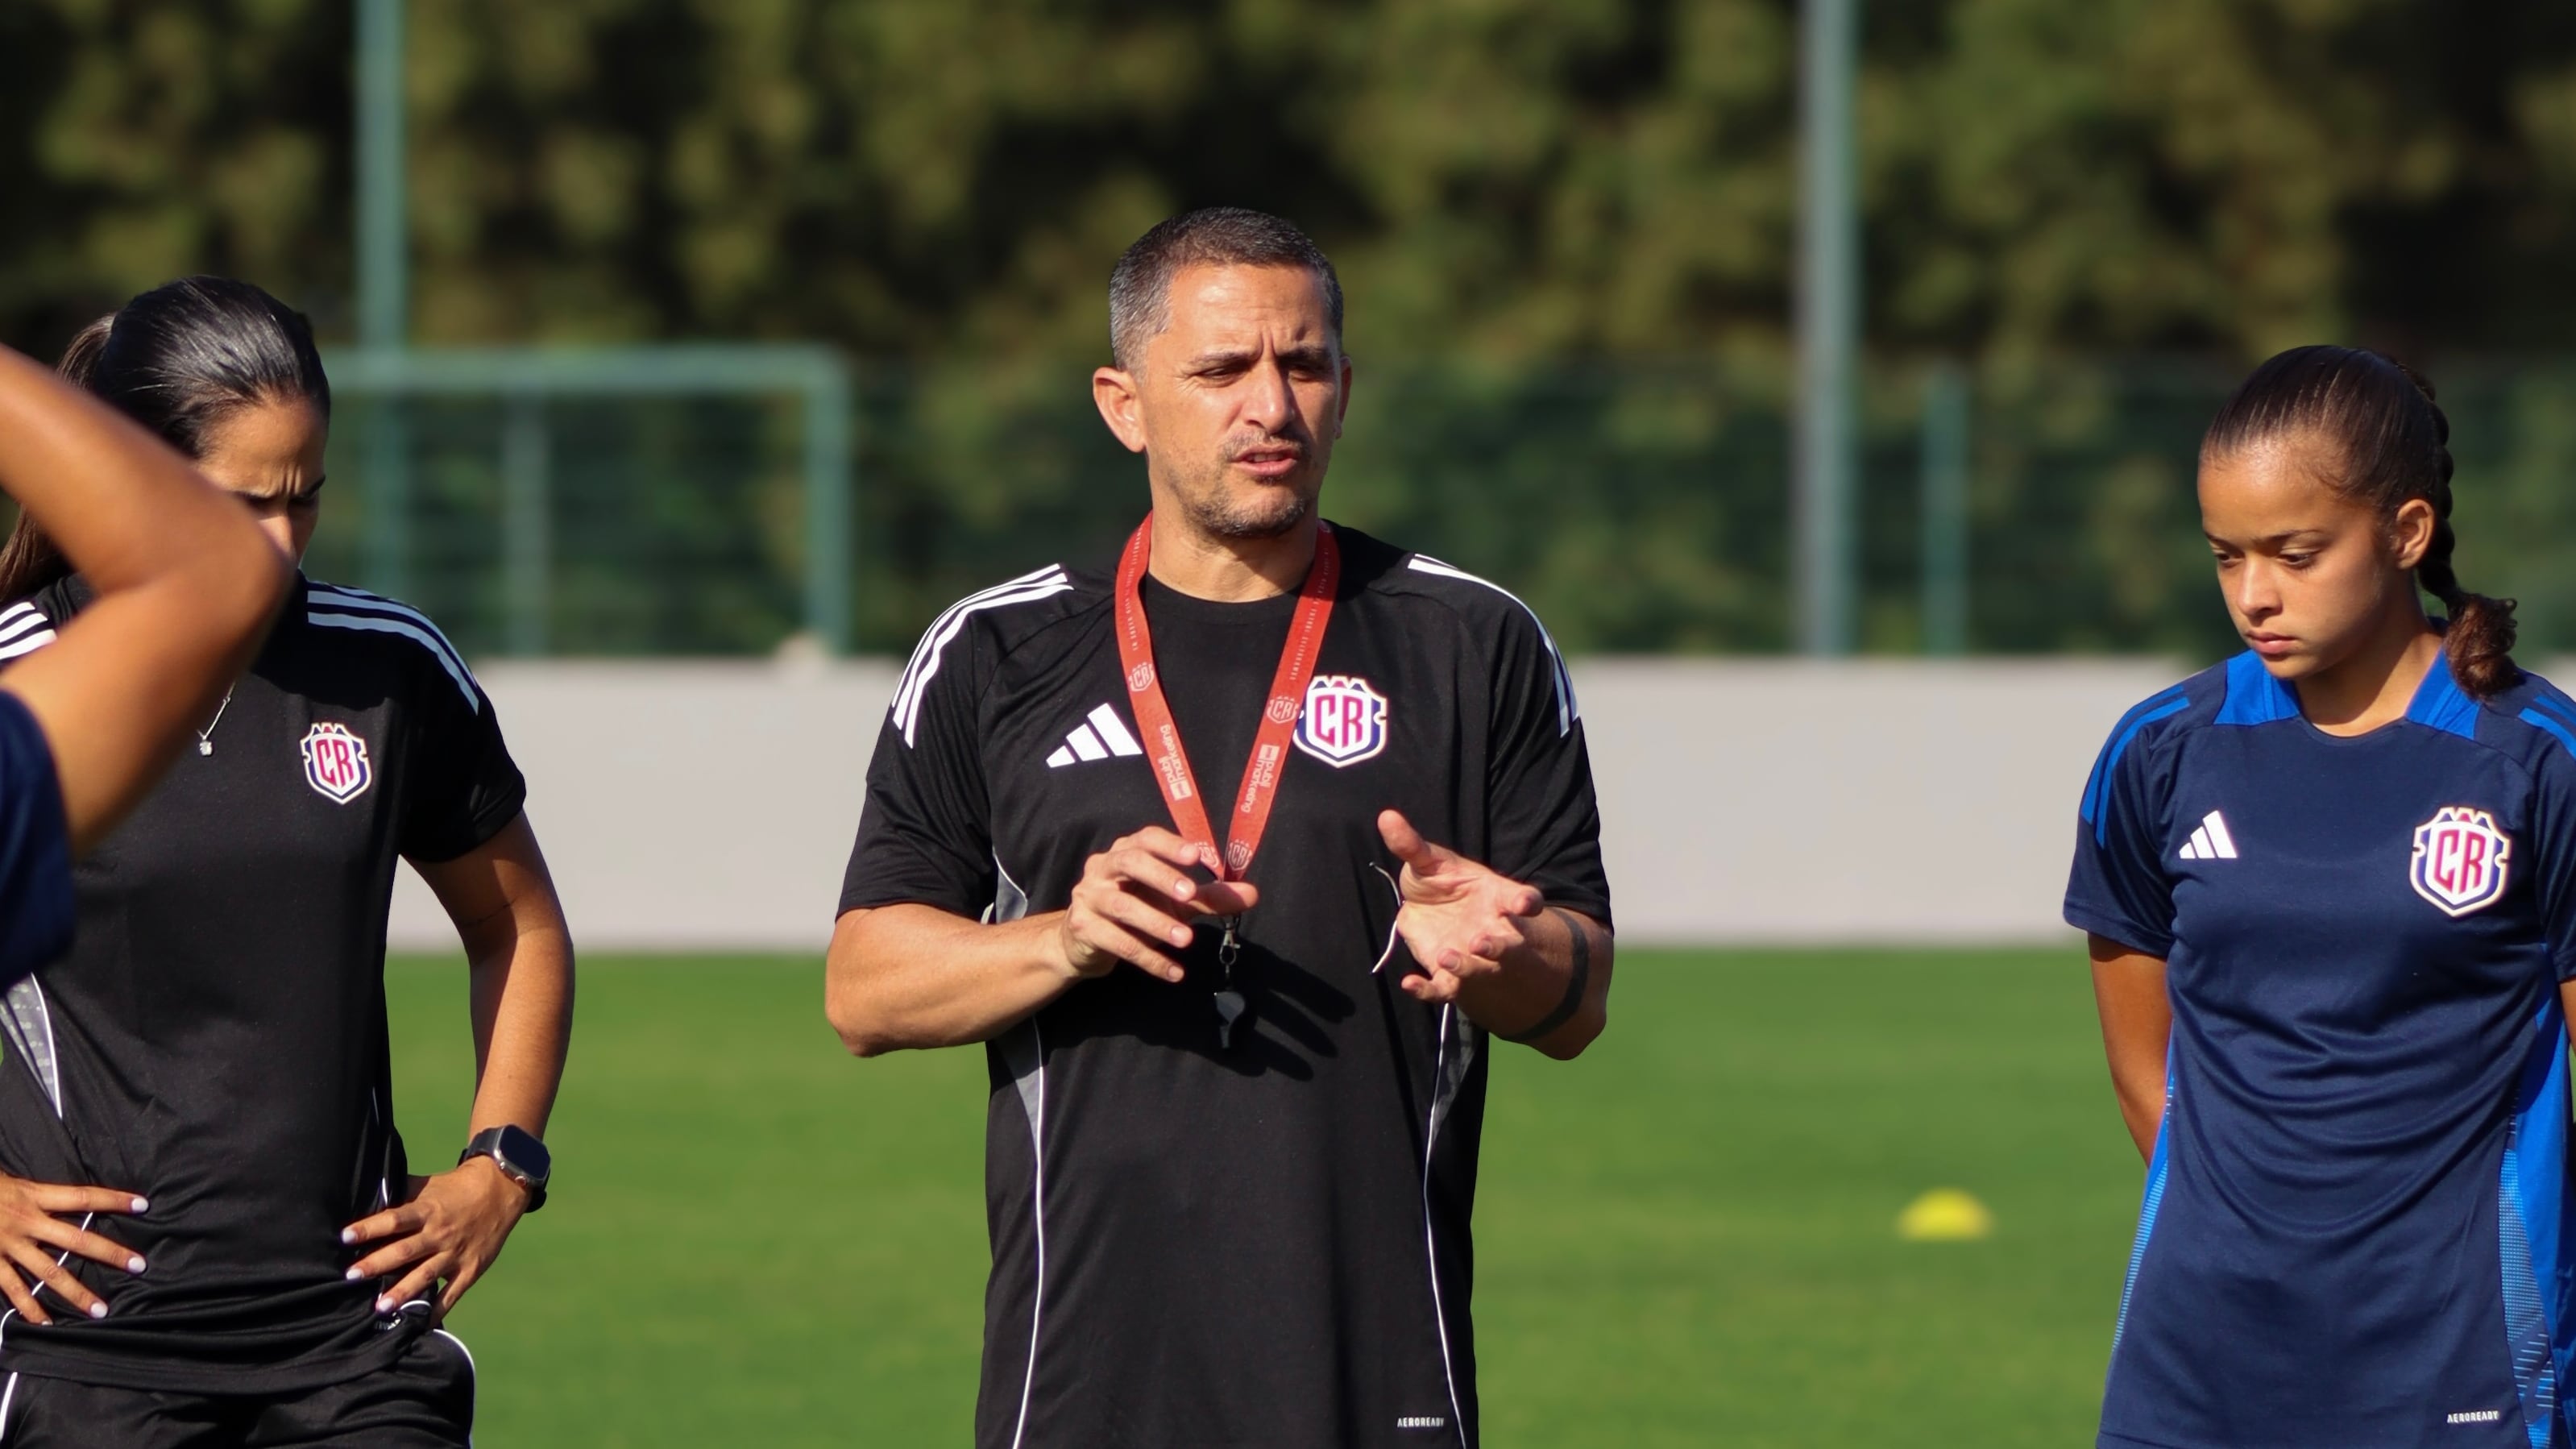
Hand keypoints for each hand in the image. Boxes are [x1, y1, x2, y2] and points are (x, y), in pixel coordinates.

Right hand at [0, 1172, 145, 1324]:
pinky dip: (29, 1308)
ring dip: (76, 1293)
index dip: (113, 1199)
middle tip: (139, 1265)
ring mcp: (7, 1246)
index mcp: (32, 1195)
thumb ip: (33, 1192)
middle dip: (109, 1253)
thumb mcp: (7, 1179)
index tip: (143, 1204)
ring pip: (49, 1272)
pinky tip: (46, 1323)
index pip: (83, 1196)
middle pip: (77, 1239)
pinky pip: (12, 1289)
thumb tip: (59, 1198)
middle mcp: (25, 1222)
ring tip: (101, 1310)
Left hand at [341, 1159, 528, 1323]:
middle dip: (377, 1264)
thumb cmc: (455, 1188)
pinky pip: (452, 1293)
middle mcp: (440, 1233)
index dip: (370, 1228)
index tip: (345, 1237)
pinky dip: (438, 1310)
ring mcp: (455, 1253)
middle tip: (352, 1276)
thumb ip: (400, 1194)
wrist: (501, 1190)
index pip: (394, 1219)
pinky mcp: (470, 1269)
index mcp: (427, 1210)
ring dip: (402, 1291)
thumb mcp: (428, 1185)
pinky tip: (420, 1324)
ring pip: (425, 1275)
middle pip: (405, 1251)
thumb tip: (367, 1197)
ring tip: (379, 1307)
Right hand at [1055, 826, 1258, 983]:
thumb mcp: (1173, 902)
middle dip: (1161, 876)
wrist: (1085, 942)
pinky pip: (1117, 943)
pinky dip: (1148, 958)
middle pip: (1129, 862)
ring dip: (1156, 922)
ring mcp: (1089, 897)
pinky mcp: (1083, 928)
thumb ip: (1208, 896)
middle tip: (1190, 894)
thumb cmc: (1136, 910)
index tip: (1196, 855)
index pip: (1146, 838)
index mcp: (1125, 852)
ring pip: (1121, 906)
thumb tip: (1253, 894)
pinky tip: (1174, 972)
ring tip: (1186, 940)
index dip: (1169, 844)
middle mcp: (1103, 868)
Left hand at [1379, 810, 1542, 1004]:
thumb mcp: (1427, 861)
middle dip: (1499, 946)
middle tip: (1482, 941)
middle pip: (1507, 945)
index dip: (1526, 903)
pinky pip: (1443, 988)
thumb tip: (1385, 816)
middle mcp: (1491, 930)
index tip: (1526, 904)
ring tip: (1447, 956)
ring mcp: (1472, 956)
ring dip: (1467, 967)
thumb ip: (1411, 845)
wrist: (1426, 912)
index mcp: (1496, 898)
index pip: (1521, 900)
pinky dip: (1427, 989)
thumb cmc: (1440, 882)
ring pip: (1478, 969)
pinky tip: (1409, 983)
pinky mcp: (1449, 975)